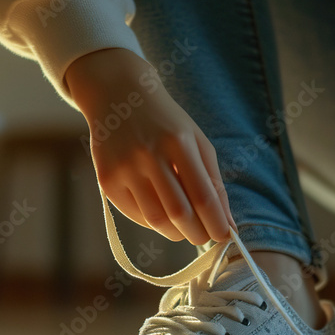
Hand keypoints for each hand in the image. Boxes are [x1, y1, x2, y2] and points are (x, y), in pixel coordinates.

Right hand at [65, 48, 233, 244]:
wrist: (119, 97)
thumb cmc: (166, 123)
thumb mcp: (196, 141)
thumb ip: (213, 182)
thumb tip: (227, 224)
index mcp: (179, 142)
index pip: (202, 196)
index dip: (216, 223)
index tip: (225, 236)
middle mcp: (149, 154)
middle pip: (179, 213)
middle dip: (197, 234)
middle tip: (204, 236)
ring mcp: (124, 169)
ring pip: (156, 220)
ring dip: (175, 232)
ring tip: (184, 226)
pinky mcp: (107, 181)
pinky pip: (135, 216)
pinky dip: (153, 222)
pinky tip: (161, 212)